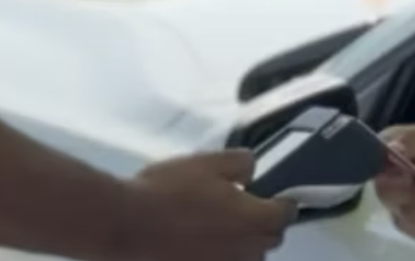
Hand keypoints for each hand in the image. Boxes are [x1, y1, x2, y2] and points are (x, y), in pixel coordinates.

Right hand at [121, 149, 295, 260]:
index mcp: (254, 218)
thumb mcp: (204, 162)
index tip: (279, 198)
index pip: (285, 213)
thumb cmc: (168, 190)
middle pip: (271, 239)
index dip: (284, 203)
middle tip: (246, 210)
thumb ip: (237, 163)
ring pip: (248, 257)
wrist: (129, 225)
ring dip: (244, 244)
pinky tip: (201, 245)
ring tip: (221, 230)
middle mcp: (248, 250)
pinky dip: (220, 255)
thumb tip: (253, 167)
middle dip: (265, 225)